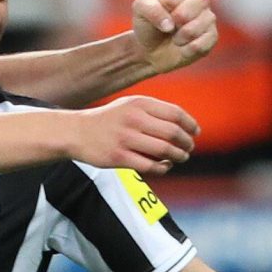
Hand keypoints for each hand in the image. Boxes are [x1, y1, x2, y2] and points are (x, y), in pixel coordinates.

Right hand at [68, 95, 197, 173]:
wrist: (76, 132)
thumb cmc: (108, 120)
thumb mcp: (129, 105)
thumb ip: (153, 111)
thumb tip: (183, 124)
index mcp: (139, 103)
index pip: (175, 113)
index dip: (190, 124)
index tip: (195, 132)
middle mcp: (133, 119)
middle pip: (173, 132)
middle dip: (186, 142)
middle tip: (189, 147)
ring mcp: (126, 139)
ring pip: (164, 150)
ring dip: (178, 156)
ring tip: (181, 157)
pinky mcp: (119, 157)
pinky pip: (149, 165)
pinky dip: (163, 167)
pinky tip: (165, 166)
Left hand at [131, 0, 218, 76]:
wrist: (151, 51)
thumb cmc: (148, 26)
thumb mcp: (140, 11)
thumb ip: (150, 8)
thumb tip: (170, 25)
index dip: (165, 8)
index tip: (159, 14)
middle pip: (192, 8)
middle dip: (175, 22)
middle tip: (168, 28)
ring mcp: (209, 18)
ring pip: (198, 27)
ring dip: (180, 38)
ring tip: (175, 39)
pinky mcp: (212, 37)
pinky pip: (202, 44)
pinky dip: (187, 50)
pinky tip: (183, 49)